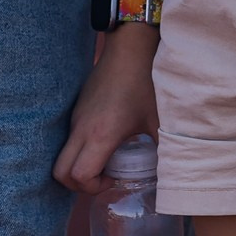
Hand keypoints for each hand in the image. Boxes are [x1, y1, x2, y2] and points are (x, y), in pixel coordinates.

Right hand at [53, 30, 159, 192]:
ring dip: (79, 167)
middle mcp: (81, 128)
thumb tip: (176, 174)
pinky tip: (106, 140)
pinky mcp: (76, 110)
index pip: (78, 176)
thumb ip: (167, 150)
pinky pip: (68, 140)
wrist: (130, 47)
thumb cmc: (146, 82)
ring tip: (108, 159)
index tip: (115, 177)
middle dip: (78, 185)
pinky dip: (80, 151)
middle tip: (105, 177)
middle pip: (60, 173)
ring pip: (62, 156)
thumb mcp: (160, 120)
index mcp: (101, 134)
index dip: (93, 187)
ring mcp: (76, 118)